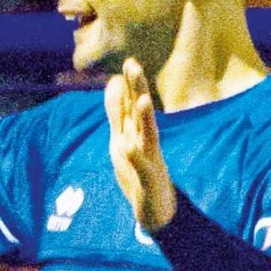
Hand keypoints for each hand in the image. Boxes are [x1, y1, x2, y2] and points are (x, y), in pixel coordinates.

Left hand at [105, 58, 175, 234]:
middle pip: (141, 113)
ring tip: (142, 100)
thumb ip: (118, 113)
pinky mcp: (148, 180)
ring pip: (148, 136)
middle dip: (139, 91)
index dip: (132, 85)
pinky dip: (136, 157)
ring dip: (145, 118)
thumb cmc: (138, 171)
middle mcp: (146, 142)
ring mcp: (150, 160)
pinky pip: (142, 167)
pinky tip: (129, 147)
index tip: (129, 62)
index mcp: (137, 132)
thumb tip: (114, 83)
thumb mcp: (122, 139)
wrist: (156, 209)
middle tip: (135, 67)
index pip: (134, 104)